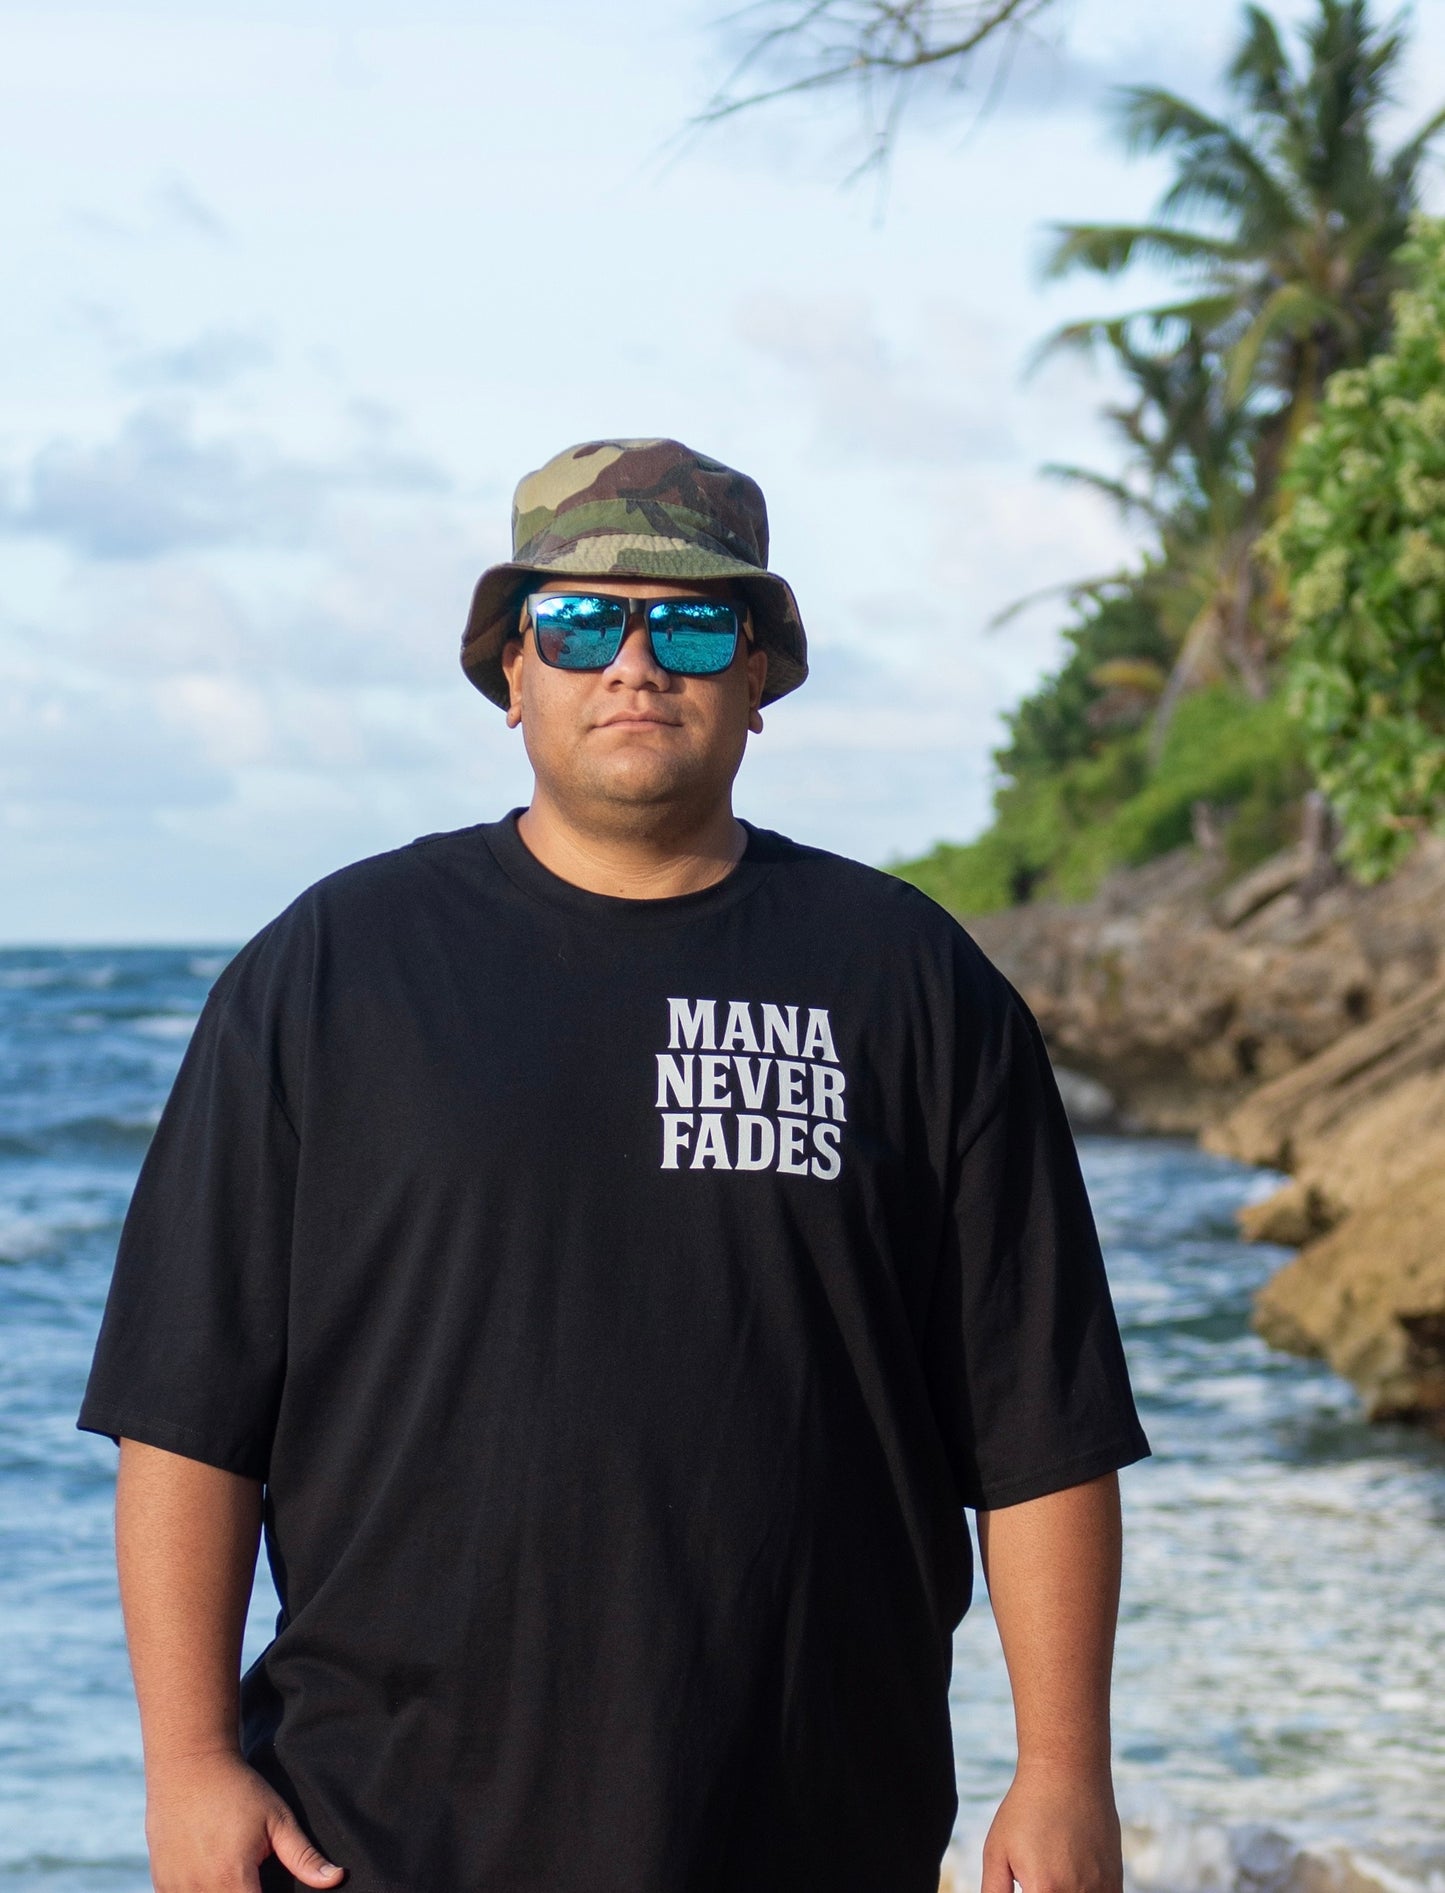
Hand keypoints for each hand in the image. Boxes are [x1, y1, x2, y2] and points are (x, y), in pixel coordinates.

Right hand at [144, 1749, 344, 1891]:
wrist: (189, 1764)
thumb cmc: (239, 1789)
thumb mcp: (277, 1819)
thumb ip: (304, 1856)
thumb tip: (337, 1879)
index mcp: (233, 1878)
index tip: (272, 1889)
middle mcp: (199, 1890)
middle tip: (255, 1880)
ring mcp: (176, 1888)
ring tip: (237, 1878)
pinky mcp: (161, 1883)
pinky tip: (213, 1879)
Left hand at [980, 1759, 1121, 1892]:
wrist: (1067, 1772)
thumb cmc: (1026, 1809)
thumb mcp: (996, 1850)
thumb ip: (993, 1891)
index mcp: (1043, 1891)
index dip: (1028, 1891)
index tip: (1026, 1882)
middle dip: (1044, 1891)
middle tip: (1037, 1875)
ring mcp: (1100, 1889)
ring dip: (1065, 1892)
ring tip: (1053, 1870)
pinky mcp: (1115, 1881)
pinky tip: (1071, 1876)